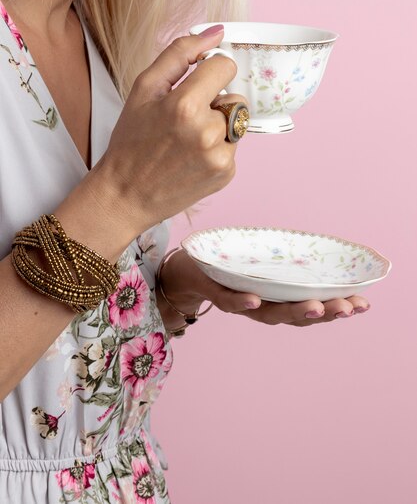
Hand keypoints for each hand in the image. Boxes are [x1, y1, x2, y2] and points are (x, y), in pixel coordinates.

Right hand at [95, 27, 247, 241]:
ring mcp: (220, 156)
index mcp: (185, 105)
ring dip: (218, 126)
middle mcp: (208, 131)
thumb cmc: (131, 140)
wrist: (126, 194)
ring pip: (237, 122)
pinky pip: (233, 147)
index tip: (198, 82)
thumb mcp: (144, 89)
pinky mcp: (226, 173)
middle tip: (185, 120)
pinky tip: (193, 159)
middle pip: (234, 96)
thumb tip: (215, 32)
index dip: (210, 70)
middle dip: (214, 103)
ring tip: (189, 140)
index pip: (225, 65)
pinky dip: (218, 149)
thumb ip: (179, 54)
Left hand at [158, 250, 370, 329]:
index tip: (363, 303)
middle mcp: (261, 304)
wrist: (185, 271)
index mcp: (275, 298)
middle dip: (324, 313)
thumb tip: (318, 247)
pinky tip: (256, 298)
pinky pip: (229, 300)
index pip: (311, 306)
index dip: (336, 307)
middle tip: (349, 308)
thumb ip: (284, 261)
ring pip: (268, 312)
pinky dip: (242, 302)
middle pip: (296, 315)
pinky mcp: (215, 291)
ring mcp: (239, 300)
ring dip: (292, 311)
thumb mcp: (260, 262)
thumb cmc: (229, 265)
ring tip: (315, 307)